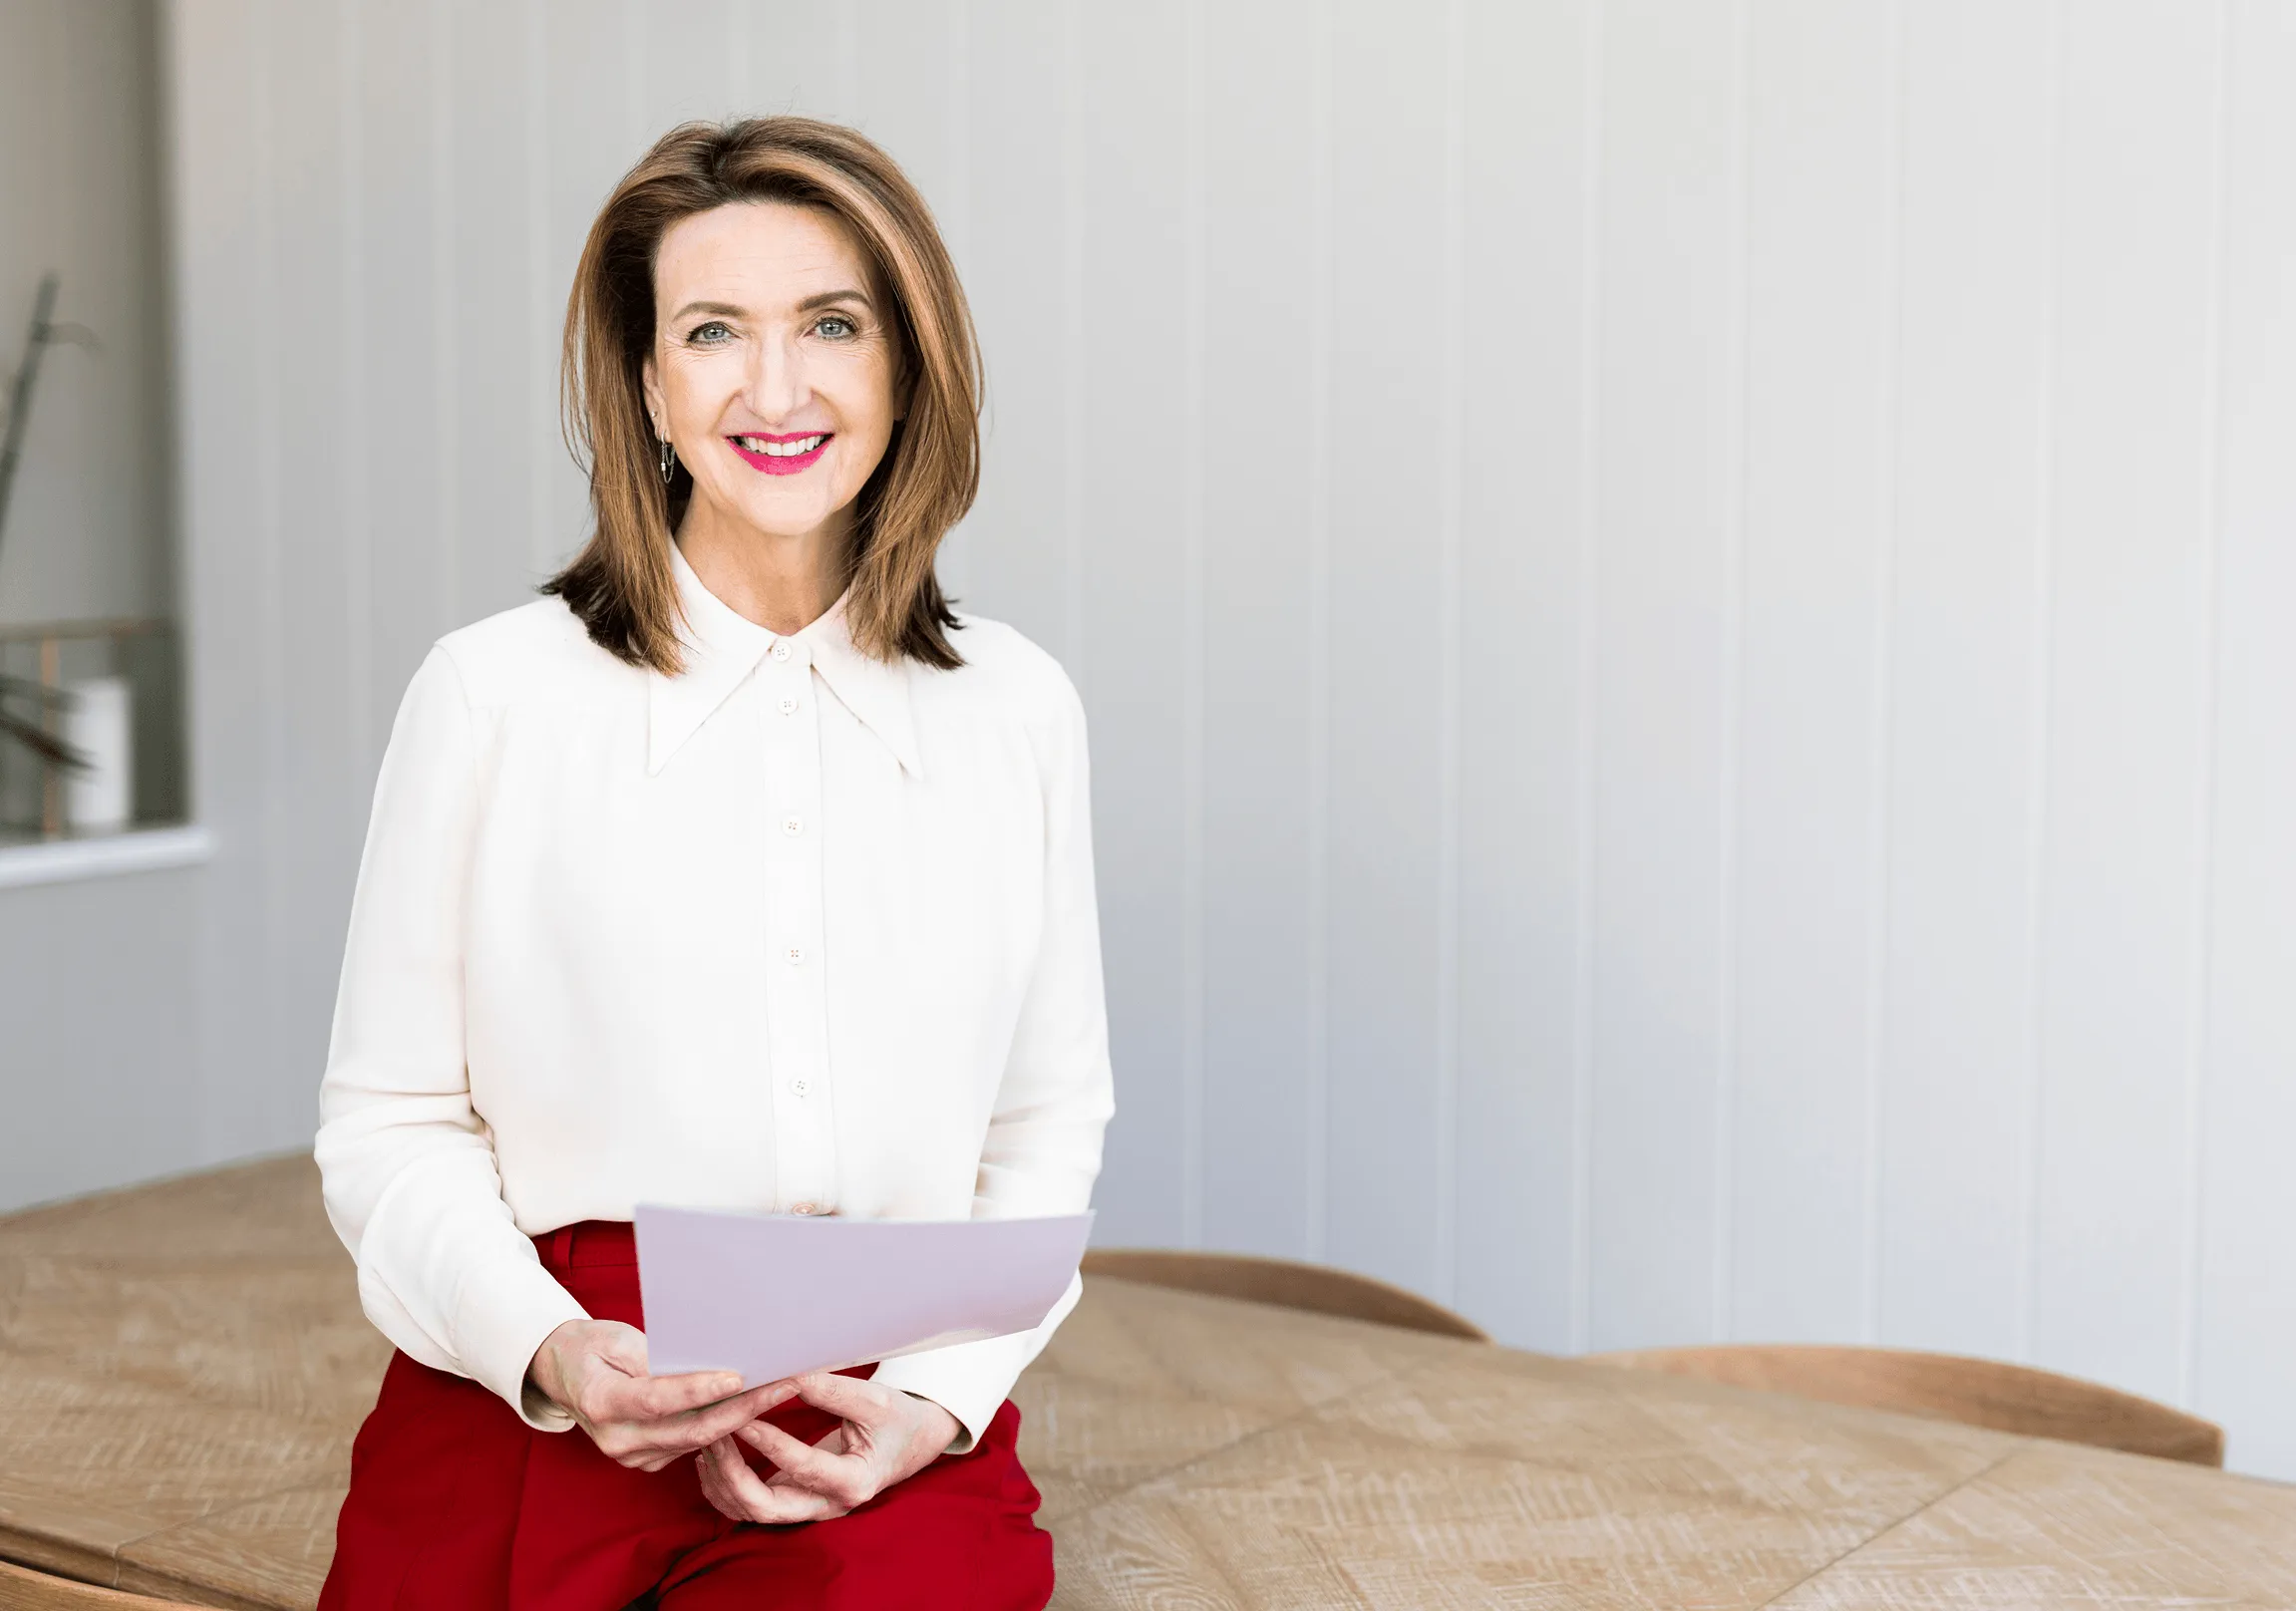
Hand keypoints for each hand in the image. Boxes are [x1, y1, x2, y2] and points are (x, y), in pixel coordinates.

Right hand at [526, 1317, 794, 1471]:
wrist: (564, 1374)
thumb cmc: (592, 1347)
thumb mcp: (617, 1338)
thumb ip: (656, 1356)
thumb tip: (710, 1359)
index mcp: (601, 1402)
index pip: (658, 1400)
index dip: (699, 1390)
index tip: (739, 1377)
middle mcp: (616, 1438)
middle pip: (690, 1429)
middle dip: (742, 1408)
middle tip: (783, 1384)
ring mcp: (632, 1456)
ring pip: (698, 1440)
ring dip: (741, 1417)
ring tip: (780, 1388)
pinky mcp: (648, 1460)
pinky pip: (693, 1445)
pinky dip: (725, 1426)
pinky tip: (755, 1405)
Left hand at [695, 1372, 961, 1523]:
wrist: (911, 1443)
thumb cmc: (897, 1419)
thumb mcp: (876, 1401)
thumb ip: (832, 1391)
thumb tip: (788, 1374)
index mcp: (854, 1482)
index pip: (802, 1468)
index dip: (768, 1442)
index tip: (742, 1415)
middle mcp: (829, 1505)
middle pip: (766, 1508)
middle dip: (732, 1474)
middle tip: (714, 1435)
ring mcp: (810, 1509)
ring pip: (751, 1512)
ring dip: (722, 1481)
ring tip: (708, 1440)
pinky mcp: (796, 1502)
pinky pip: (751, 1507)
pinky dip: (726, 1488)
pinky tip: (713, 1458)